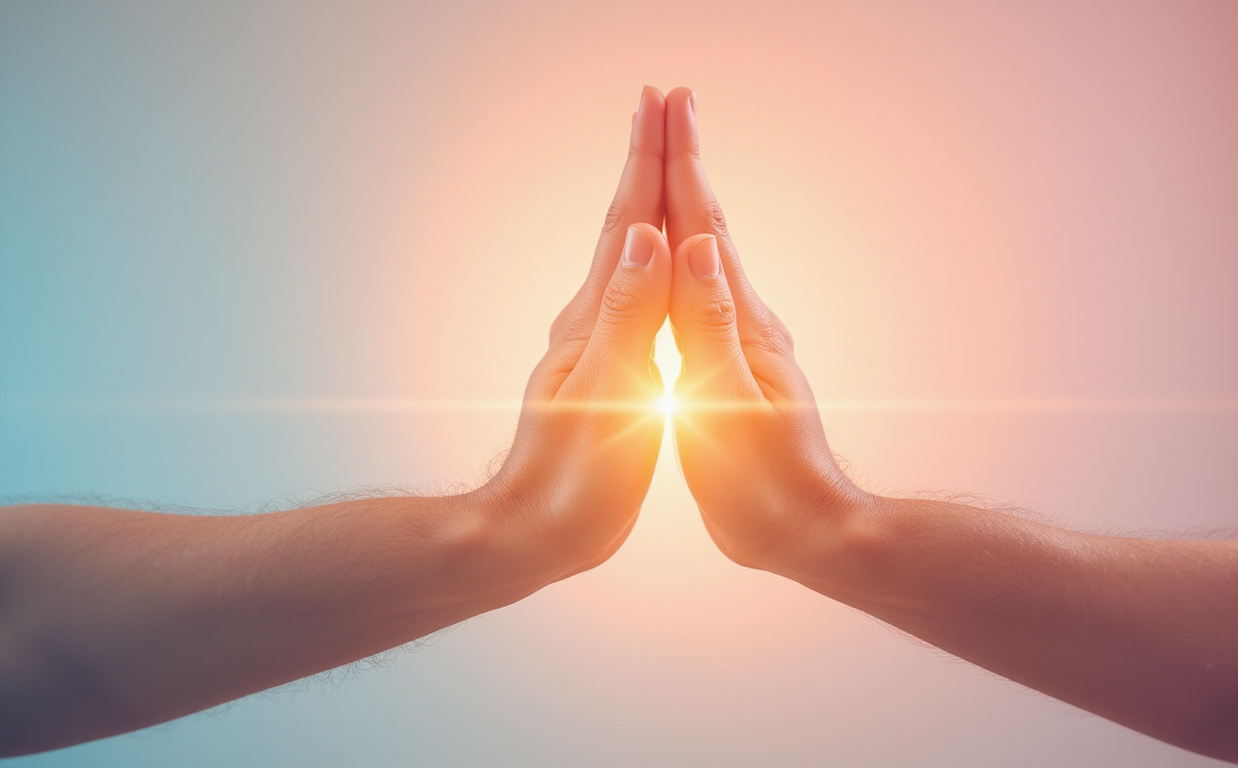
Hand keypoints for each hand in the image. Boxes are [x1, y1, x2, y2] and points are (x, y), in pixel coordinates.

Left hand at [479, 86, 673, 581]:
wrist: (538, 530)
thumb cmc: (574, 475)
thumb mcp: (607, 392)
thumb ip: (627, 315)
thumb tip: (646, 237)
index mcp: (596, 317)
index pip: (629, 221)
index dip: (649, 159)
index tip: (665, 101)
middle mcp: (593, 317)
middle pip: (627, 222)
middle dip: (648, 159)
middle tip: (666, 102)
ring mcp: (598, 342)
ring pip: (630, 255)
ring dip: (649, 201)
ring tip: (663, 164)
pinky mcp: (610, 370)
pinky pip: (636, 295)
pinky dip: (652, 260)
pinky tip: (656, 263)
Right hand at [661, 88, 864, 570]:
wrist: (803, 530)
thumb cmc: (764, 482)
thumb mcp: (729, 404)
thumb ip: (710, 325)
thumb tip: (698, 246)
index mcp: (738, 324)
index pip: (704, 227)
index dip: (683, 163)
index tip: (669, 104)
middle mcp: (743, 320)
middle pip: (705, 224)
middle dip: (683, 160)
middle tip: (666, 102)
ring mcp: (740, 341)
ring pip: (703, 254)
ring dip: (684, 201)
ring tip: (667, 162)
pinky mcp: (730, 366)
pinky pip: (700, 293)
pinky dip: (682, 257)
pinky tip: (678, 258)